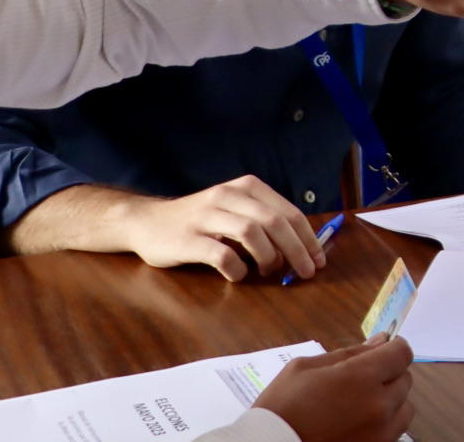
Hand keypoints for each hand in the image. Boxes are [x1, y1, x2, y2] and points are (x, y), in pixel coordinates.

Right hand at [115, 175, 327, 281]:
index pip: (288, 212)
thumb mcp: (234, 210)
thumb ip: (263, 222)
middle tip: (306, 273)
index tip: (318, 260)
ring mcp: (207, 216)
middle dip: (298, 250)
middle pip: (276, 222)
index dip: (308, 238)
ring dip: (269, 257)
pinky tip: (238, 275)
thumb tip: (301, 248)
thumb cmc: (199, 221)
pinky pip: (222, 255)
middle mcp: (228, 196)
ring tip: (269, 272)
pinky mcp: (188, 239)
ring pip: (252, 233)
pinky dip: (238, 268)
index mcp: (246, 187)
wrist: (145, 221)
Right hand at [253, 336, 414, 441]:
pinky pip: (394, 432)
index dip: (392, 349)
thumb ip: (349, 353)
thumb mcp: (305, 368)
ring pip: (405, 408)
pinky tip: (359, 424)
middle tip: (360, 382)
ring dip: (390, 402)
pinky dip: (384, 424)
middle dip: (388, 375)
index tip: (380, 352)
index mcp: (360, 378)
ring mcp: (380, 434)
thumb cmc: (281, 407)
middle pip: (405, 379)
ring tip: (361, 405)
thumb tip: (381, 341)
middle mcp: (378, 406)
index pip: (402, 353)